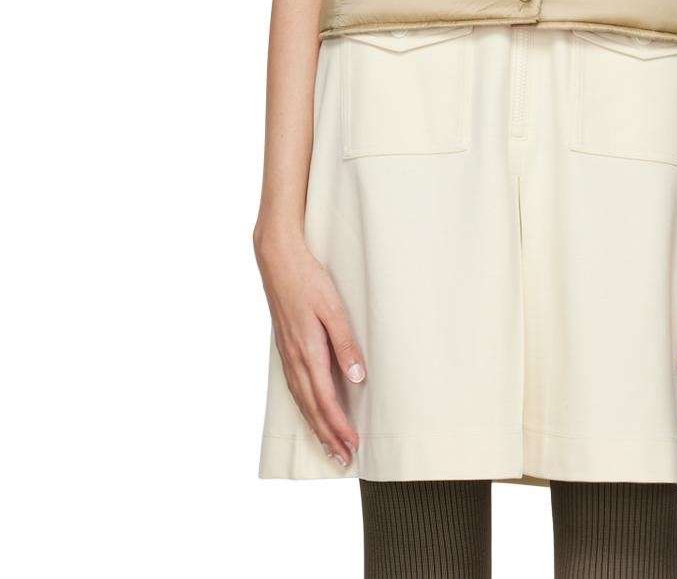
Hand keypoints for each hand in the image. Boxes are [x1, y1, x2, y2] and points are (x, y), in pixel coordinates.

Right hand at [255, 234, 365, 464]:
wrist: (277, 259)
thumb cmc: (308, 279)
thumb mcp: (333, 308)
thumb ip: (345, 343)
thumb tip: (357, 377)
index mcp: (308, 351)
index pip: (325, 399)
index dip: (339, 426)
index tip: (353, 446)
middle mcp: (295, 358)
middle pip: (312, 407)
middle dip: (328, 436)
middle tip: (344, 459)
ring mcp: (287, 354)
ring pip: (301, 401)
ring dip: (316, 426)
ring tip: (329, 447)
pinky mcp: (285, 347)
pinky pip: (295, 388)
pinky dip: (304, 407)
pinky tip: (310, 412)